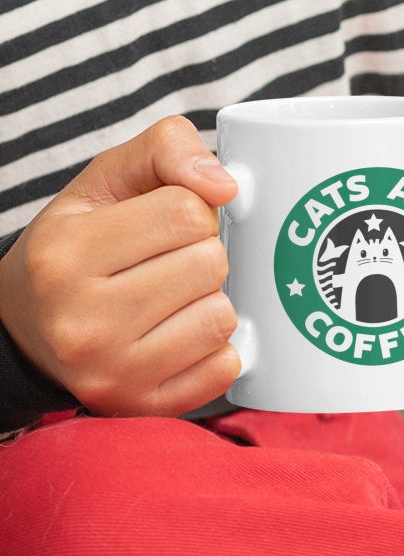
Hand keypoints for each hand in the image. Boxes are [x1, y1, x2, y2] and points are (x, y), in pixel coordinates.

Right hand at [0, 117, 240, 417]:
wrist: (26, 329)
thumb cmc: (75, 245)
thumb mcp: (104, 180)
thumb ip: (166, 149)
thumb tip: (225, 185)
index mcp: (66, 254)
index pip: (186, 213)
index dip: (190, 210)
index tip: (164, 222)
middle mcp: (82, 322)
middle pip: (209, 264)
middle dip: (201, 253)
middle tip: (166, 262)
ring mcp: (111, 372)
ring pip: (221, 317)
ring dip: (208, 300)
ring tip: (170, 298)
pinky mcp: (139, 407)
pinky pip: (224, 369)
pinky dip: (214, 349)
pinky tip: (179, 334)